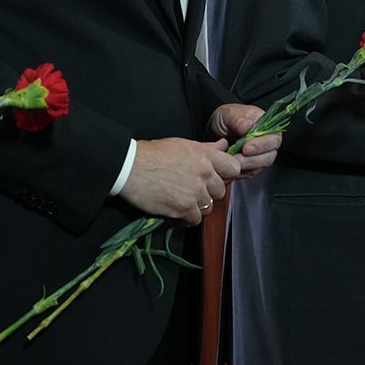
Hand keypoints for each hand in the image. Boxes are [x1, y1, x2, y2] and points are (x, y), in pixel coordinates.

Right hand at [119, 138, 241, 225]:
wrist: (130, 167)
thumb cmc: (153, 153)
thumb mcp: (183, 145)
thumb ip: (207, 148)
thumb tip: (224, 146)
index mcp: (205, 155)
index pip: (233, 168)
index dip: (226, 175)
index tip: (216, 178)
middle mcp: (204, 173)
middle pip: (221, 191)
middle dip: (209, 193)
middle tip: (194, 191)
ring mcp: (195, 192)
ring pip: (209, 207)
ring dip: (198, 206)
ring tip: (183, 201)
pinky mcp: (184, 208)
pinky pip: (196, 220)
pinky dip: (187, 218)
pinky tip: (177, 211)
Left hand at [209, 103, 278, 177]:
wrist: (212, 133)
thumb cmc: (223, 120)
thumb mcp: (227, 114)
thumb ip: (237, 119)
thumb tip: (247, 125)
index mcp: (265, 124)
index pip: (273, 137)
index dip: (262, 144)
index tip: (247, 148)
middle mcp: (266, 140)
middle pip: (270, 154)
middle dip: (254, 159)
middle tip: (238, 158)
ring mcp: (260, 154)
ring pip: (262, 165)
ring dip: (247, 166)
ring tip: (232, 162)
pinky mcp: (252, 165)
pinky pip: (251, 172)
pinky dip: (241, 172)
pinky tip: (232, 167)